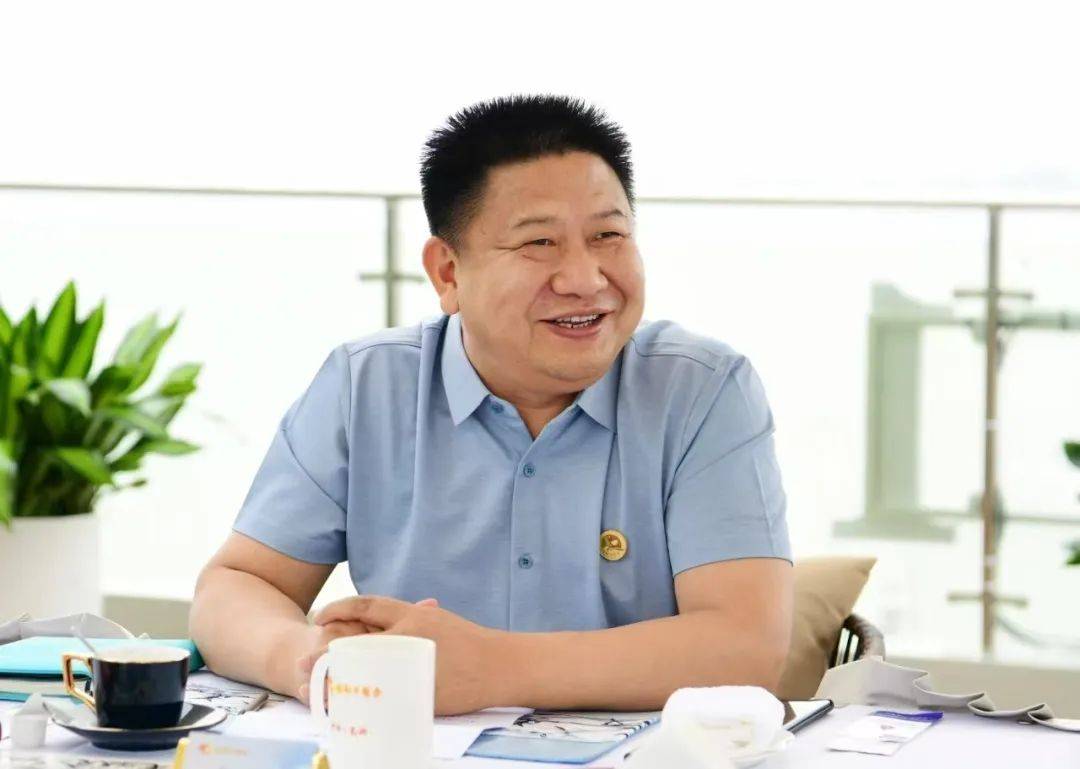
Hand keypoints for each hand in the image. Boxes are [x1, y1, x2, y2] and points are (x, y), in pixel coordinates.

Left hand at [312, 596, 509, 714]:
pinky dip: (361, 705)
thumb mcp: (435, 620)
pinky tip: (347, 709)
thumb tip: (372, 620)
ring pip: (363, 675)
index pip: (366, 607)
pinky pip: (383, 701)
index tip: (320, 617)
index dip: (338, 609)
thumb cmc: (469, 642)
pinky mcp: (419, 695)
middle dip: (326, 654)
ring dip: (336, 683)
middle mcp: (409, 638)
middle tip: (304, 661)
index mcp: (412, 616)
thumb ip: (405, 619)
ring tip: (315, 688)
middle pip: (357, 644)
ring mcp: (412, 667)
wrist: (501, 665)